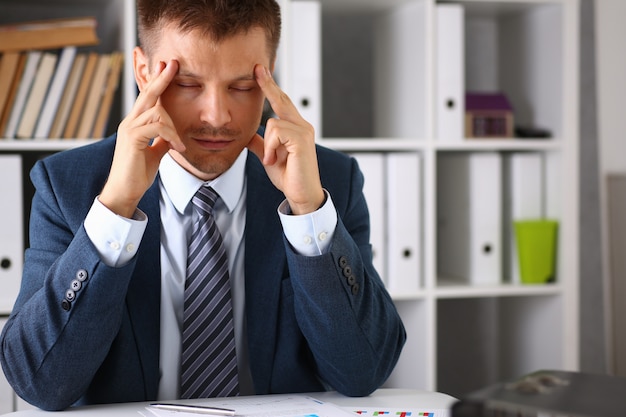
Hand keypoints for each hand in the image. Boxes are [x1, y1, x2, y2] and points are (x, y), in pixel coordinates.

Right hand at [99, 60, 184, 217]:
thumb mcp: (155, 153)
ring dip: (174, 128)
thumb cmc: (137, 173)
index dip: (158, 82)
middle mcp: (130, 122)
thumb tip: (172, 134)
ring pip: (157, 112)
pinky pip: (156, 127)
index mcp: (135, 123)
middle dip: (161, 78)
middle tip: (173, 63)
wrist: (124, 192)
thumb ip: (162, 140)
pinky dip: (171, 136)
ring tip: (180, 145)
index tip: (169, 68)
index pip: (148, 98)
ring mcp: (129, 129)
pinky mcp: (132, 139)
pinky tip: (178, 148)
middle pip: (148, 94)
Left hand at [247, 64, 324, 214]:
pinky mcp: (302, 140)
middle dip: (268, 85)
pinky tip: (276, 160)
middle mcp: (302, 126)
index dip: (270, 86)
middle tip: (257, 68)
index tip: (260, 71)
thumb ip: (260, 143)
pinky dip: (272, 148)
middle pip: (282, 100)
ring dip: (268, 145)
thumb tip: (247, 134)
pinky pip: (276, 133)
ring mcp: (304, 131)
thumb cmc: (290, 177)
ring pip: (273, 122)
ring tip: (273, 160)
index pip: (281, 102)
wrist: (301, 194)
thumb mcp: (268, 156)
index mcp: (295, 128)